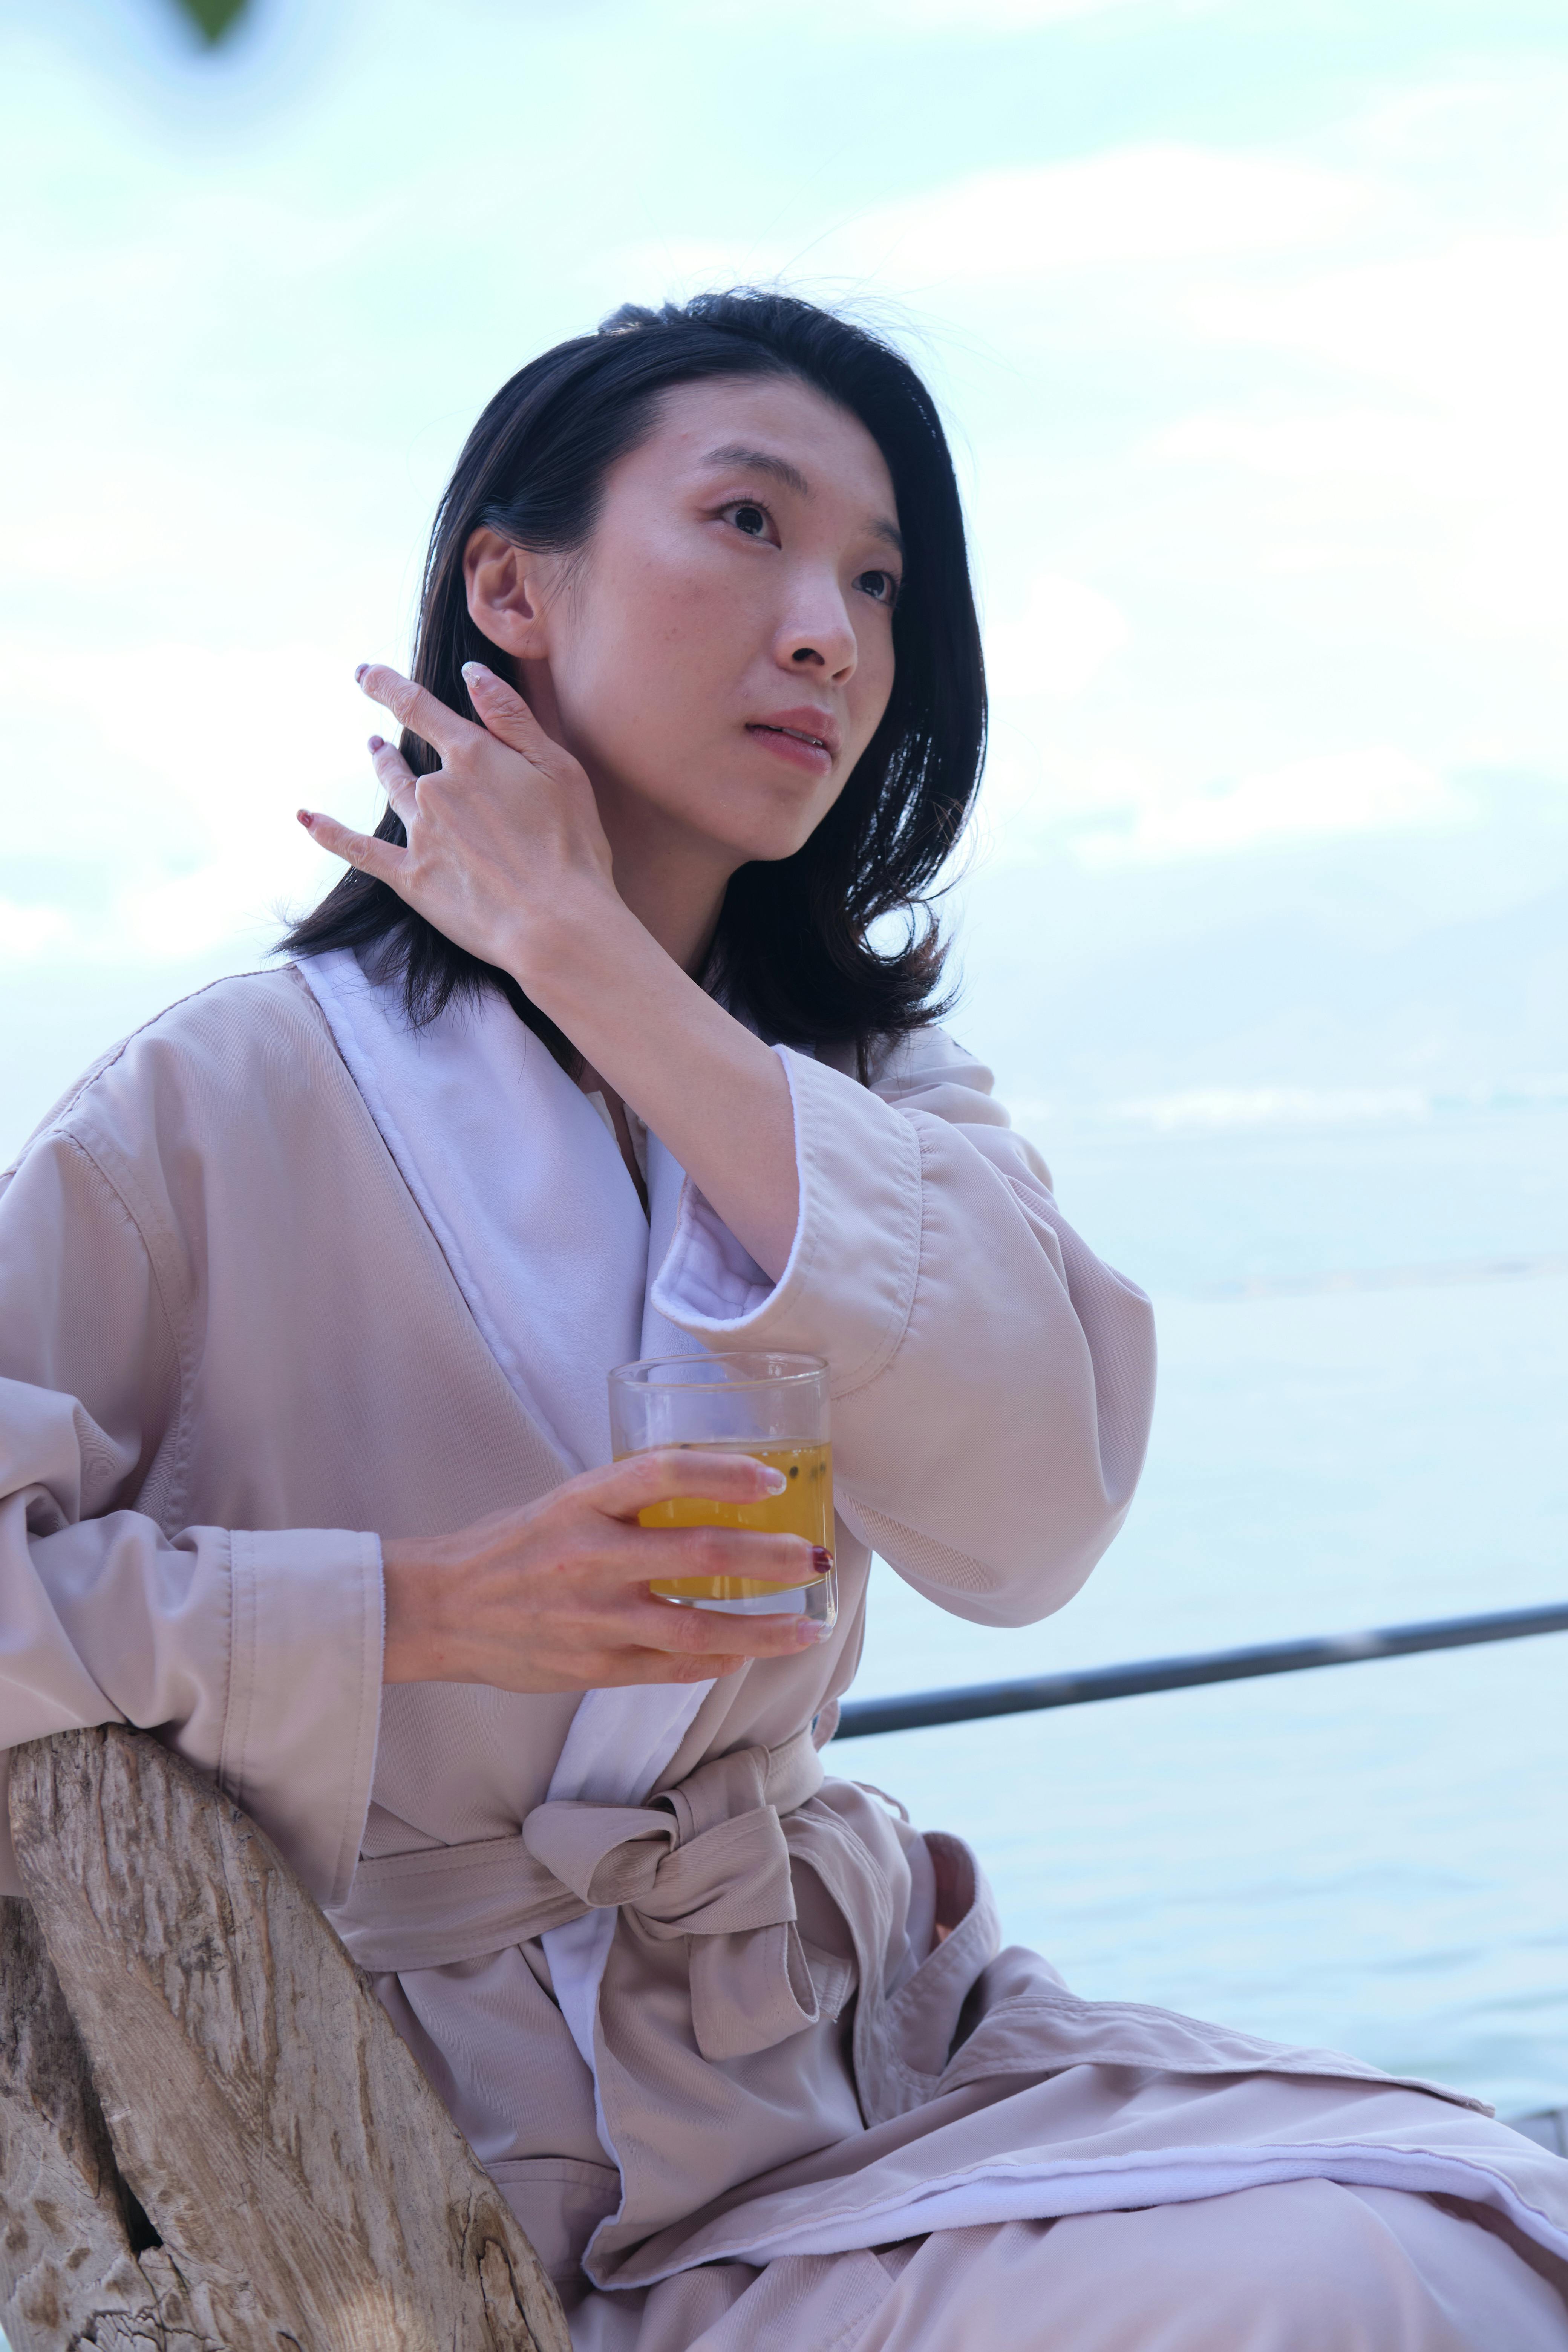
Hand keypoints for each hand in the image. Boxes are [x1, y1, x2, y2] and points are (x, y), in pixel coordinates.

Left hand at [298, 661, 618, 990]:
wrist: (556, 925)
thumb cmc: (571, 847)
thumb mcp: (558, 770)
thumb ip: (511, 718)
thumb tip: (470, 671)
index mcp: (474, 757)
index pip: (418, 707)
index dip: (387, 685)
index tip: (365, 672)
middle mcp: (438, 790)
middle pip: (407, 758)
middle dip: (394, 743)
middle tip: (379, 737)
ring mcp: (421, 835)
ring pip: (392, 792)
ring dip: (382, 769)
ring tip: (374, 752)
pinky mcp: (412, 878)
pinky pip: (359, 849)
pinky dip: (328, 832)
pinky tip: (304, 816)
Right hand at [381, 1451, 831, 1691]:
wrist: (440, 1609)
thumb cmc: (509, 1548)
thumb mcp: (563, 1503)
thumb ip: (625, 1503)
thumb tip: (704, 1495)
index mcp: (582, 1502)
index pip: (664, 1471)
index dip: (725, 1472)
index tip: (773, 1480)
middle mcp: (593, 1556)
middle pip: (701, 1552)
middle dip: (770, 1557)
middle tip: (814, 1557)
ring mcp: (596, 1617)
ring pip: (698, 1625)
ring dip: (763, 1630)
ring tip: (807, 1627)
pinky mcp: (593, 1665)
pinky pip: (671, 1666)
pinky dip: (716, 1660)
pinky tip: (747, 1656)